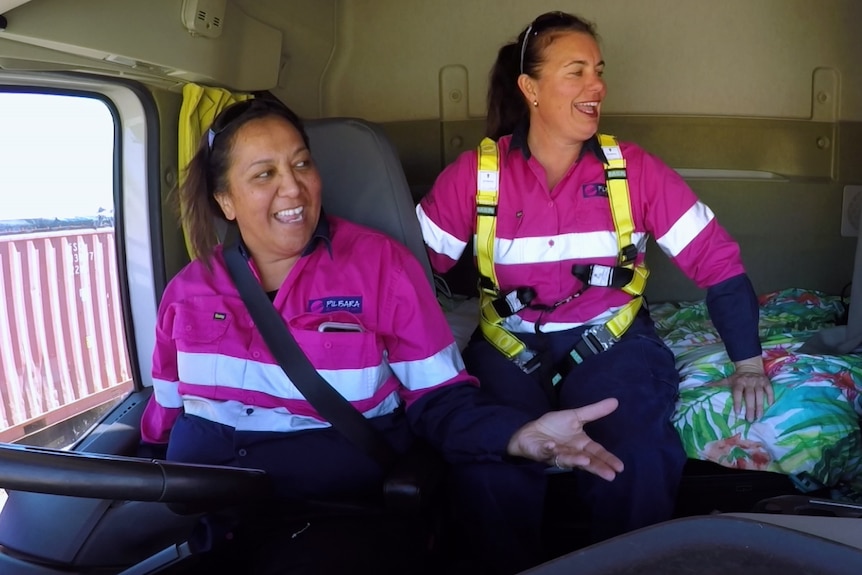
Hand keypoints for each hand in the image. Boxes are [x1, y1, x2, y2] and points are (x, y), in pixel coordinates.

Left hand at [506, 397, 624, 480]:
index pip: (597, 453)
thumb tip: (615, 401)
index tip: (620, 467)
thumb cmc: (555, 426)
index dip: (608, 459)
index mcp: (582, 445)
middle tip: (610, 475)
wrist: (532, 431)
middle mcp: (572, 453)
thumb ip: (595, 411)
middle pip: (587, 462)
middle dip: (597, 468)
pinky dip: (548, 449)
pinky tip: (551, 446)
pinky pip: (546, 451)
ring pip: (568, 459)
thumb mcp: (576, 416)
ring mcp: (557, 454)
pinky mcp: (542, 452)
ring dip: (575, 460)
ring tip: (585, 461)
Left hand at [709, 355, 773, 421]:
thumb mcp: (727, 380)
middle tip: (750, 419)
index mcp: (738, 382)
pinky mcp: (766, 382)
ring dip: (760, 406)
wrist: (750, 367)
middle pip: (750, 396)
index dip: (737, 402)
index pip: (737, 392)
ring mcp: (758, 382)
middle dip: (750, 408)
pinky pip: (769, 390)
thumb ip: (717, 385)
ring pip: (760, 395)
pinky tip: (770, 405)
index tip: (737, 412)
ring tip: (759, 417)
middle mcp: (748, 382)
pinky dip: (770, 397)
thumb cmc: (737, 378)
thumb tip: (703, 387)